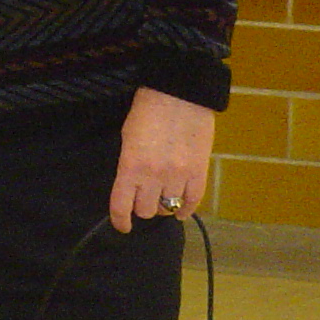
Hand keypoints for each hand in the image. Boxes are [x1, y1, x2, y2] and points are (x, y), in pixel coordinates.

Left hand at [109, 86, 215, 232]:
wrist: (179, 93)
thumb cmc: (148, 111)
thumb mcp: (127, 139)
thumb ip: (129, 166)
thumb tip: (133, 189)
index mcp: (130, 166)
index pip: (121, 206)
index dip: (120, 221)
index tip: (123, 226)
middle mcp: (153, 176)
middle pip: (146, 211)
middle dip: (143, 208)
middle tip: (146, 199)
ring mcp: (178, 175)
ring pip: (169, 209)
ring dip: (164, 207)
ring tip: (164, 199)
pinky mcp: (199, 172)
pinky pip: (193, 202)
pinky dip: (186, 209)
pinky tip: (181, 209)